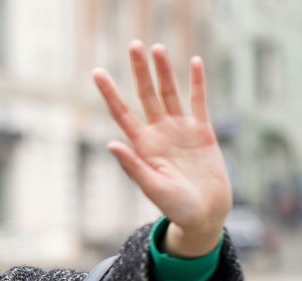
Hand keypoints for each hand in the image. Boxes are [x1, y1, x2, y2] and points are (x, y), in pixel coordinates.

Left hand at [93, 41, 231, 257]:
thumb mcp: (152, 187)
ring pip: (170, 93)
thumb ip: (133, 166)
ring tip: (157, 47)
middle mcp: (159, 133)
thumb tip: (111, 144)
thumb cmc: (175, 207)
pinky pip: (198, 101)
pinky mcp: (203, 131)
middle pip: (146, 95)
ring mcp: (180, 130)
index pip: (122, 113)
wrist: (204, 214)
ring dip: (164, 71)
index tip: (97, 72)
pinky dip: (197, 82)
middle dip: (140, 70)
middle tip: (134, 44)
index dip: (109, 92)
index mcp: (142, 146)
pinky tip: (193, 62)